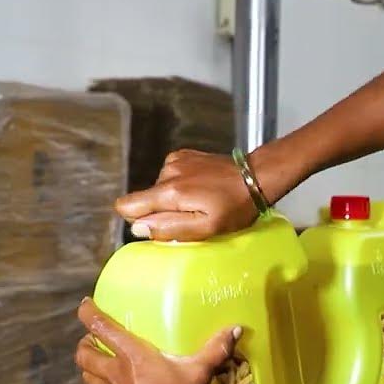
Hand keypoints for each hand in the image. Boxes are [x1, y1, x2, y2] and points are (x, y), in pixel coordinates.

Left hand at [75, 297, 239, 383]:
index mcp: (131, 355)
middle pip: (85, 354)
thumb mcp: (199, 373)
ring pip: (87, 378)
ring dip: (89, 372)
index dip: (89, 313)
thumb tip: (234, 330)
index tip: (85, 305)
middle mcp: (113, 373)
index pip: (101, 327)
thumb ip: (215, 350)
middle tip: (92, 342)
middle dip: (85, 345)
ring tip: (97, 370)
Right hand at [114, 149, 263, 241]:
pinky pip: (170, 177)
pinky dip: (181, 186)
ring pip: (159, 189)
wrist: (257, 175)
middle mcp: (166, 172)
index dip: (138, 220)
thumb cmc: (235, 207)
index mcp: (169, 191)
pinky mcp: (184, 155)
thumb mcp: (207, 227)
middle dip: (163, 212)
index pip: (127, 205)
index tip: (160, 225)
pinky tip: (201, 189)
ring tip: (201, 202)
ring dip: (174, 200)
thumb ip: (170, 228)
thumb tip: (138, 228)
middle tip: (193, 216)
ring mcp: (175, 160)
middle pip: (146, 200)